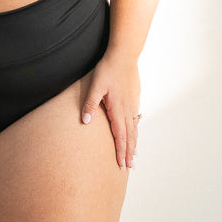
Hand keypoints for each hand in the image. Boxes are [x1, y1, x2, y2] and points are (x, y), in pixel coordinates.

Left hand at [80, 53, 140, 168]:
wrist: (124, 55)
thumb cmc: (108, 69)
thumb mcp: (96, 85)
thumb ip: (90, 104)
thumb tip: (85, 121)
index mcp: (117, 109)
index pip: (120, 135)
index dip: (120, 151)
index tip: (122, 164)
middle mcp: (127, 109)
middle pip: (129, 136)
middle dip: (129, 152)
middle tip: (130, 167)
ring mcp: (132, 104)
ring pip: (134, 128)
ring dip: (134, 143)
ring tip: (134, 156)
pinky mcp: (134, 98)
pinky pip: (135, 119)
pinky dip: (136, 131)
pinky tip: (135, 133)